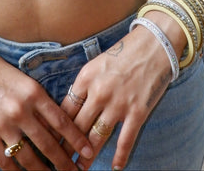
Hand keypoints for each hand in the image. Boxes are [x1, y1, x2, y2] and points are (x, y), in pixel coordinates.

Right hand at [0, 42, 93, 169]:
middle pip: (49, 144)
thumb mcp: (24, 81)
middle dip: (65, 162)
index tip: (88, 151)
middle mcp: (20, 110)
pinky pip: (5, 161)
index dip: (77, 140)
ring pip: (29, 157)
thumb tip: (57, 126)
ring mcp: (2, 124)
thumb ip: (39, 102)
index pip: (61, 122)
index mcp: (33, 92)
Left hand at [60, 26, 173, 170]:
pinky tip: (115, 167)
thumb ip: (84, 85)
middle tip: (59, 162)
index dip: (56, 129)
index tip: (49, 142)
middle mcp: (99, 93)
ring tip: (79, 169)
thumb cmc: (124, 52)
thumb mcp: (97, 63)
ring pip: (97, 137)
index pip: (65, 110)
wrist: (153, 44)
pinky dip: (120, 156)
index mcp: (86, 78)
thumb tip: (72, 107)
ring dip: (87, 156)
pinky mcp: (137, 112)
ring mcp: (118, 104)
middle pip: (77, 127)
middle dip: (67, 147)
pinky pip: (126, 139)